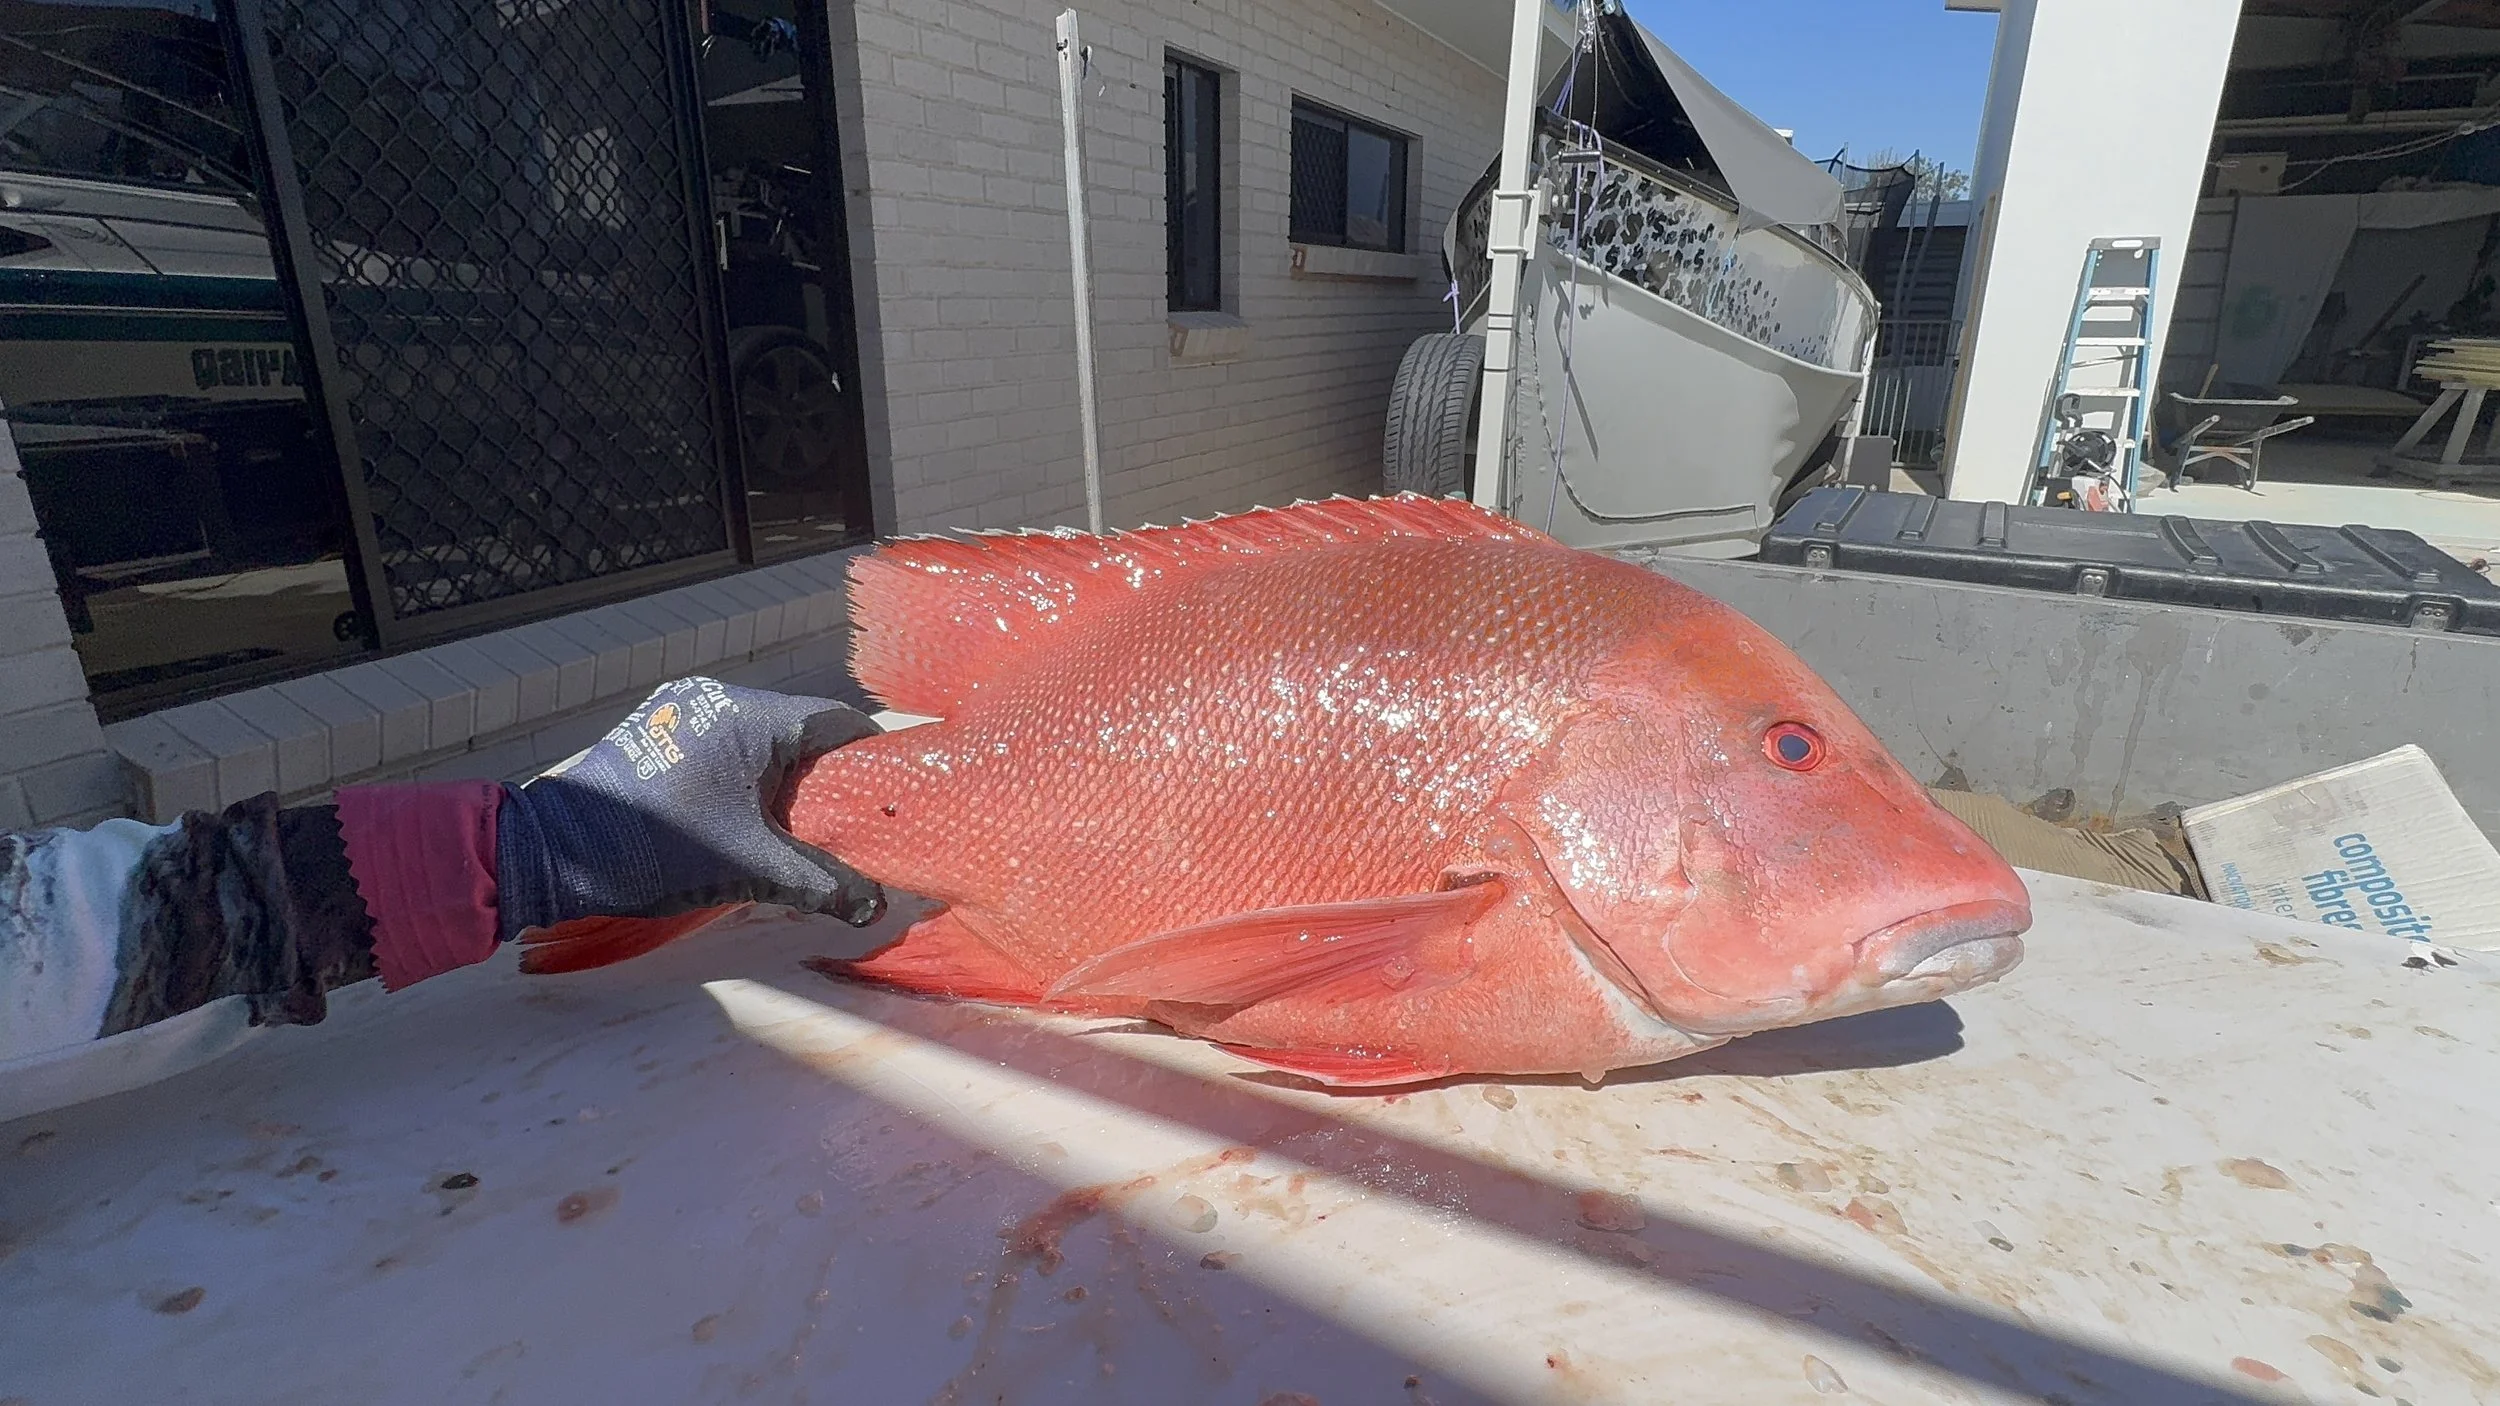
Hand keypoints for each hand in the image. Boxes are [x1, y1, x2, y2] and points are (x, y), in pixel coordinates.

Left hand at [494, 678, 885, 937]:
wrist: (554, 850)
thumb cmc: (657, 850)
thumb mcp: (749, 870)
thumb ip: (820, 882)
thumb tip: (874, 906)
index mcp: (752, 718)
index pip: (837, 721)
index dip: (869, 758)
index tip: (886, 796)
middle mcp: (721, 699)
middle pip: (800, 728)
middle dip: (827, 773)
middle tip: (846, 819)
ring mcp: (684, 708)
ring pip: (761, 735)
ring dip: (784, 774)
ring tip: (797, 823)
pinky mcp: (660, 727)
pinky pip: (725, 741)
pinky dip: (747, 771)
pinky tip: (747, 812)